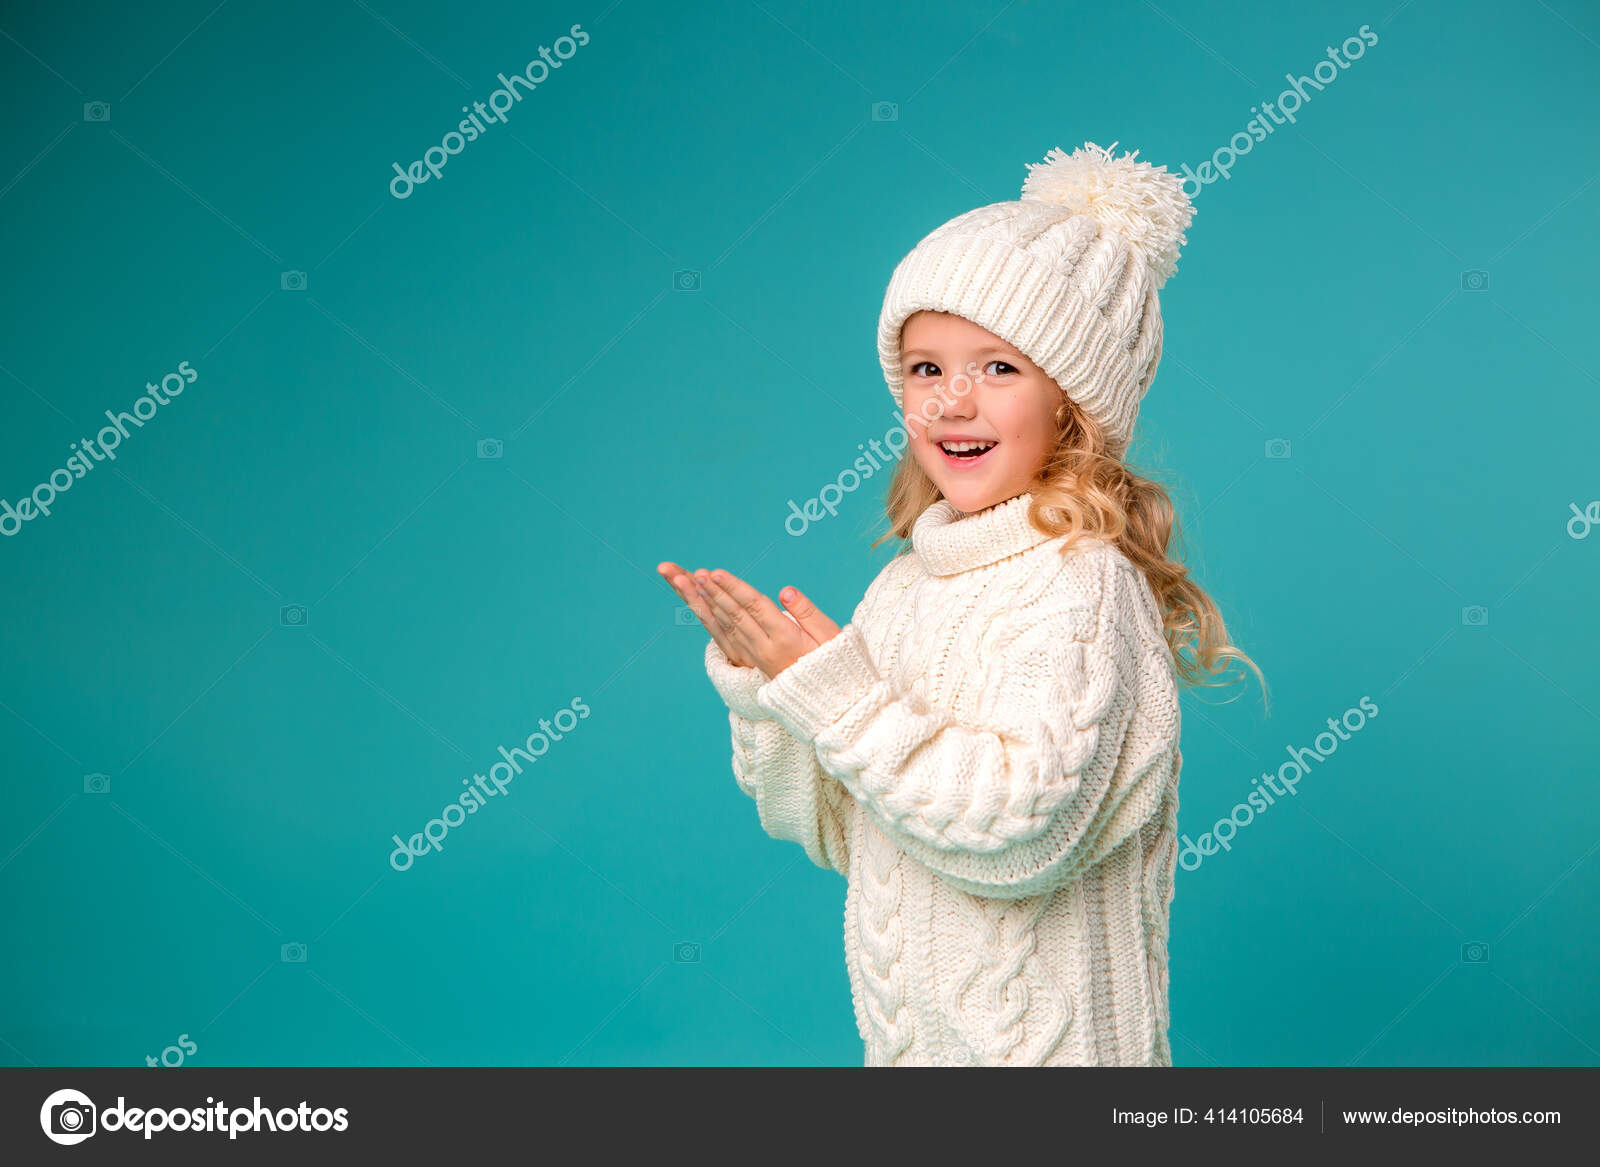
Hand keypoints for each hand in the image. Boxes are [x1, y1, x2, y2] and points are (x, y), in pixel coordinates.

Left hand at [657, 561, 839, 677]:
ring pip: (728, 626)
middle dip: (715, 592)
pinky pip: (728, 637)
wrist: (827, 701)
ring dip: (710, 603)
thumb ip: (807, 612)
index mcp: (785, 638)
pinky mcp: (752, 661)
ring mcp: (756, 657)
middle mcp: (765, 649)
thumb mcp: (830, 636)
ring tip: (694, 585)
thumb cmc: (833, 663)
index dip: (734, 588)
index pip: (755, 607)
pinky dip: (715, 620)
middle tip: (697, 574)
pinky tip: (705, 607)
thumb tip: (785, 591)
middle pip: (736, 615)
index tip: (716, 572)